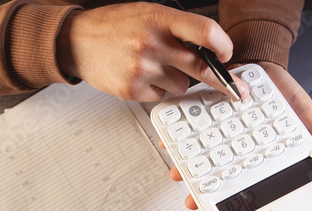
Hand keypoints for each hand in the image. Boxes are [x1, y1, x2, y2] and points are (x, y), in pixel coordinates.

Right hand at [56, 2, 248, 101]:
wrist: (77, 42)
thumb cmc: (113, 27)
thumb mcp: (146, 14)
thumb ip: (177, 29)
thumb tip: (209, 52)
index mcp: (158, 18)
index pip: (205, 31)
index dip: (223, 46)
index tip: (228, 56)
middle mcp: (151, 43)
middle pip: (200, 68)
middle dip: (220, 80)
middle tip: (234, 89)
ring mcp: (142, 69)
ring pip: (182, 85)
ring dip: (175, 79)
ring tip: (153, 66)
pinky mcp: (133, 90)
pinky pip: (162, 96)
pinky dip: (157, 89)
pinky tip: (141, 76)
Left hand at [166, 62, 311, 209]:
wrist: (258, 58)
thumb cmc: (278, 88)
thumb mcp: (300, 108)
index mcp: (254, 149)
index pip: (242, 178)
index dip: (232, 196)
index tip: (222, 208)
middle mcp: (232, 144)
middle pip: (215, 173)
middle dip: (201, 189)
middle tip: (193, 199)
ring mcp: (216, 131)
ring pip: (197, 155)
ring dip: (186, 166)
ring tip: (179, 173)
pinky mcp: (202, 114)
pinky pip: (188, 128)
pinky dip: (178, 135)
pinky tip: (169, 141)